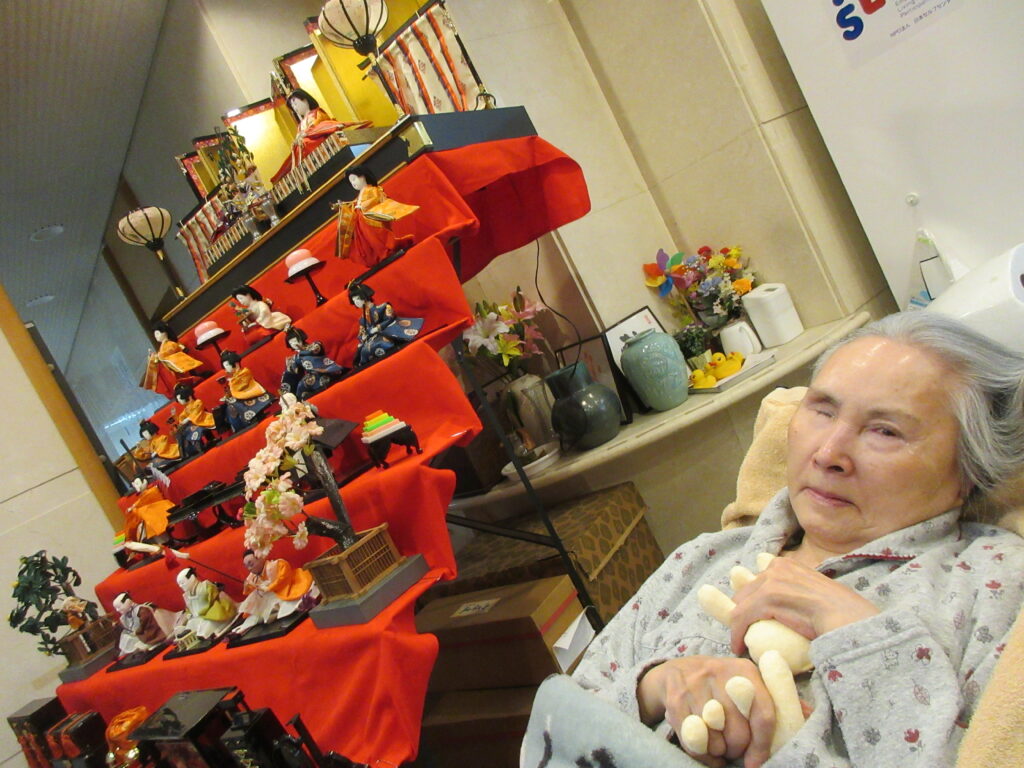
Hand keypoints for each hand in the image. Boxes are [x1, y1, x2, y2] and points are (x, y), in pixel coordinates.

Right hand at [638, 656, 775, 767]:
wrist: (674, 672)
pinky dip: (701, 753)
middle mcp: (720, 673)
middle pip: (738, 733)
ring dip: (718, 750)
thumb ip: (775, 698)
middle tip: (733, 747)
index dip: (763, 745)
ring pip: (715, 740)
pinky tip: (704, 746)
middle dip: (737, 749)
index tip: (757, 763)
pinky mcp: (677, 700)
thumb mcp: (746, 681)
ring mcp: (696, 686)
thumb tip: (808, 714)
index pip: (764, 714)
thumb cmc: (719, 683)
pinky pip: (693, 742)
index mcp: (745, 670)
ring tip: (717, 741)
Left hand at [729, 557, 878, 655]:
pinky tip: (739, 647)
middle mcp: (777, 567)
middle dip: (741, 614)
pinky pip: (741, 617)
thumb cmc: (841, 615)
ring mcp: (772, 580)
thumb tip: (785, 604)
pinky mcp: (767, 598)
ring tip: (742, 644)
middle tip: (745, 635)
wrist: (851, 621)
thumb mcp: (814, 595)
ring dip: (738, 626)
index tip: (749, 621)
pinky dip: (737, 634)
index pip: (756, 583)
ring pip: (740, 605)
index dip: (749, 603)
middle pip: (744, 593)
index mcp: (786, 564)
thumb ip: (797, 592)